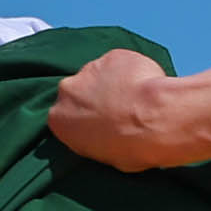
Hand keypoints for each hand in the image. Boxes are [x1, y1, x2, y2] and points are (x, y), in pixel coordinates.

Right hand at [45, 48, 195, 169]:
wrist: (152, 122)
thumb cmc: (130, 146)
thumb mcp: (104, 154)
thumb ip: (95, 137)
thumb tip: (107, 135)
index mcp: (59, 118)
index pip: (66, 115)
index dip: (86, 118)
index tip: (101, 122)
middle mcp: (67, 90)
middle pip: (80, 90)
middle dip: (97, 96)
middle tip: (121, 109)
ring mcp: (90, 68)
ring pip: (103, 73)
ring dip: (117, 82)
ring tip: (139, 100)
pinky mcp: (113, 56)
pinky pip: (123, 63)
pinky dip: (135, 71)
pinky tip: (148, 86)